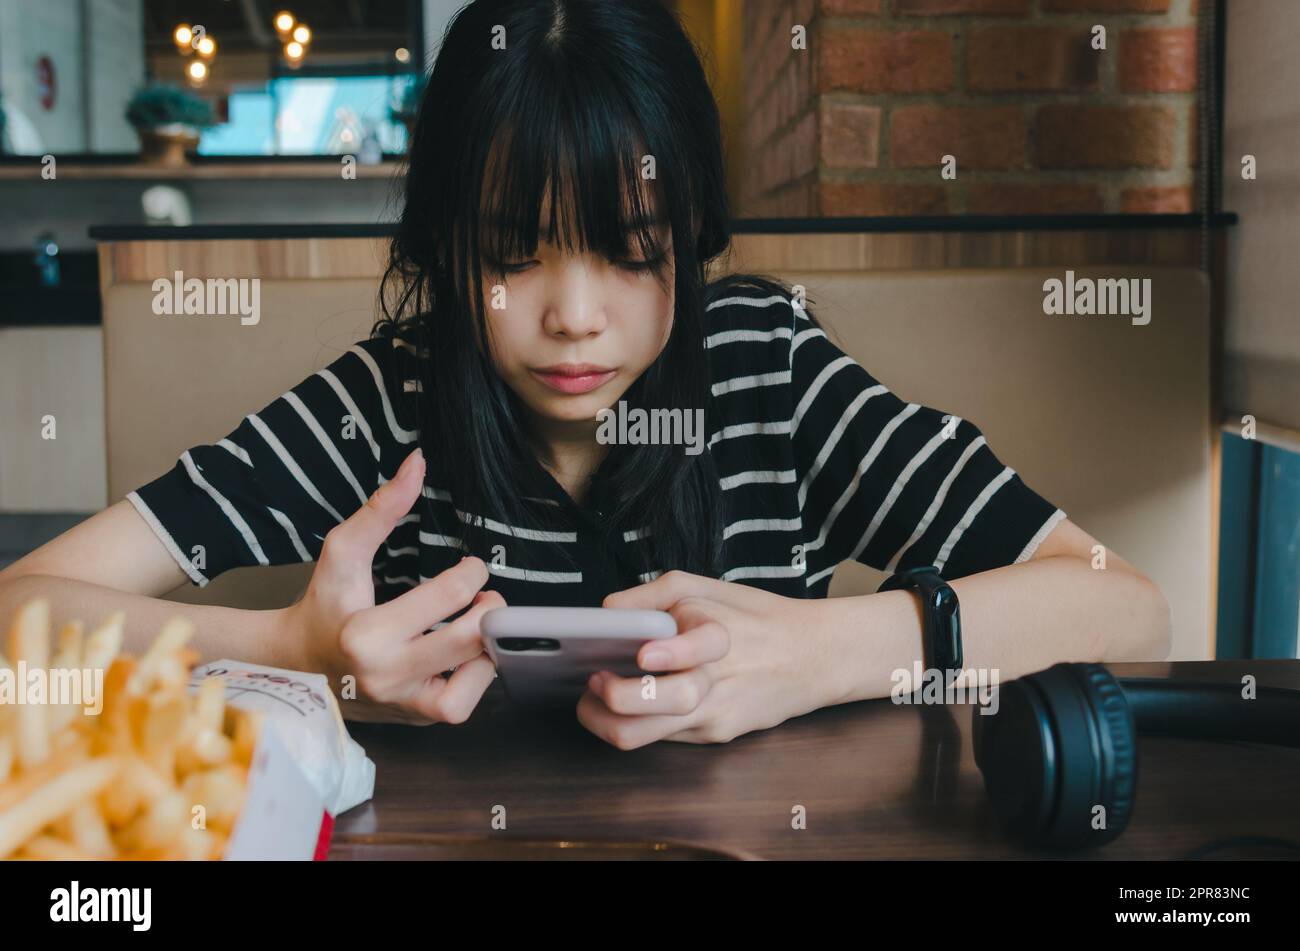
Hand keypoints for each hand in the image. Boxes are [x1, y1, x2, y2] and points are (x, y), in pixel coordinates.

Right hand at [284, 447, 502, 723]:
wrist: (298, 665)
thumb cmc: (324, 604)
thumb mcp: (343, 552)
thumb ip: (382, 508)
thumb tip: (418, 462)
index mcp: (366, 636)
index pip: (448, 599)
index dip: (472, 574)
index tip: (471, 568)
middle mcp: (386, 677)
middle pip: (470, 642)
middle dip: (490, 611)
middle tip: (486, 596)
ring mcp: (402, 706)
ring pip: (474, 682)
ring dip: (486, 650)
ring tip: (476, 627)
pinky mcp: (415, 720)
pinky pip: (462, 704)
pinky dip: (473, 677)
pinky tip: (463, 656)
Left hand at [579, 571, 835, 748]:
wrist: (813, 656)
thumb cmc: (753, 618)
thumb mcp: (706, 587)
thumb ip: (653, 593)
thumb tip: (607, 609)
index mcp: (721, 635)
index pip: (701, 646)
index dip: (671, 652)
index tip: (643, 654)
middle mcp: (720, 679)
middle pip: (669, 701)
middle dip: (621, 698)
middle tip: (594, 681)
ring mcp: (718, 713)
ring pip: (653, 735)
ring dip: (609, 724)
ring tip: (590, 703)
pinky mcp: (717, 735)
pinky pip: (665, 737)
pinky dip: (636, 724)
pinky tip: (622, 707)